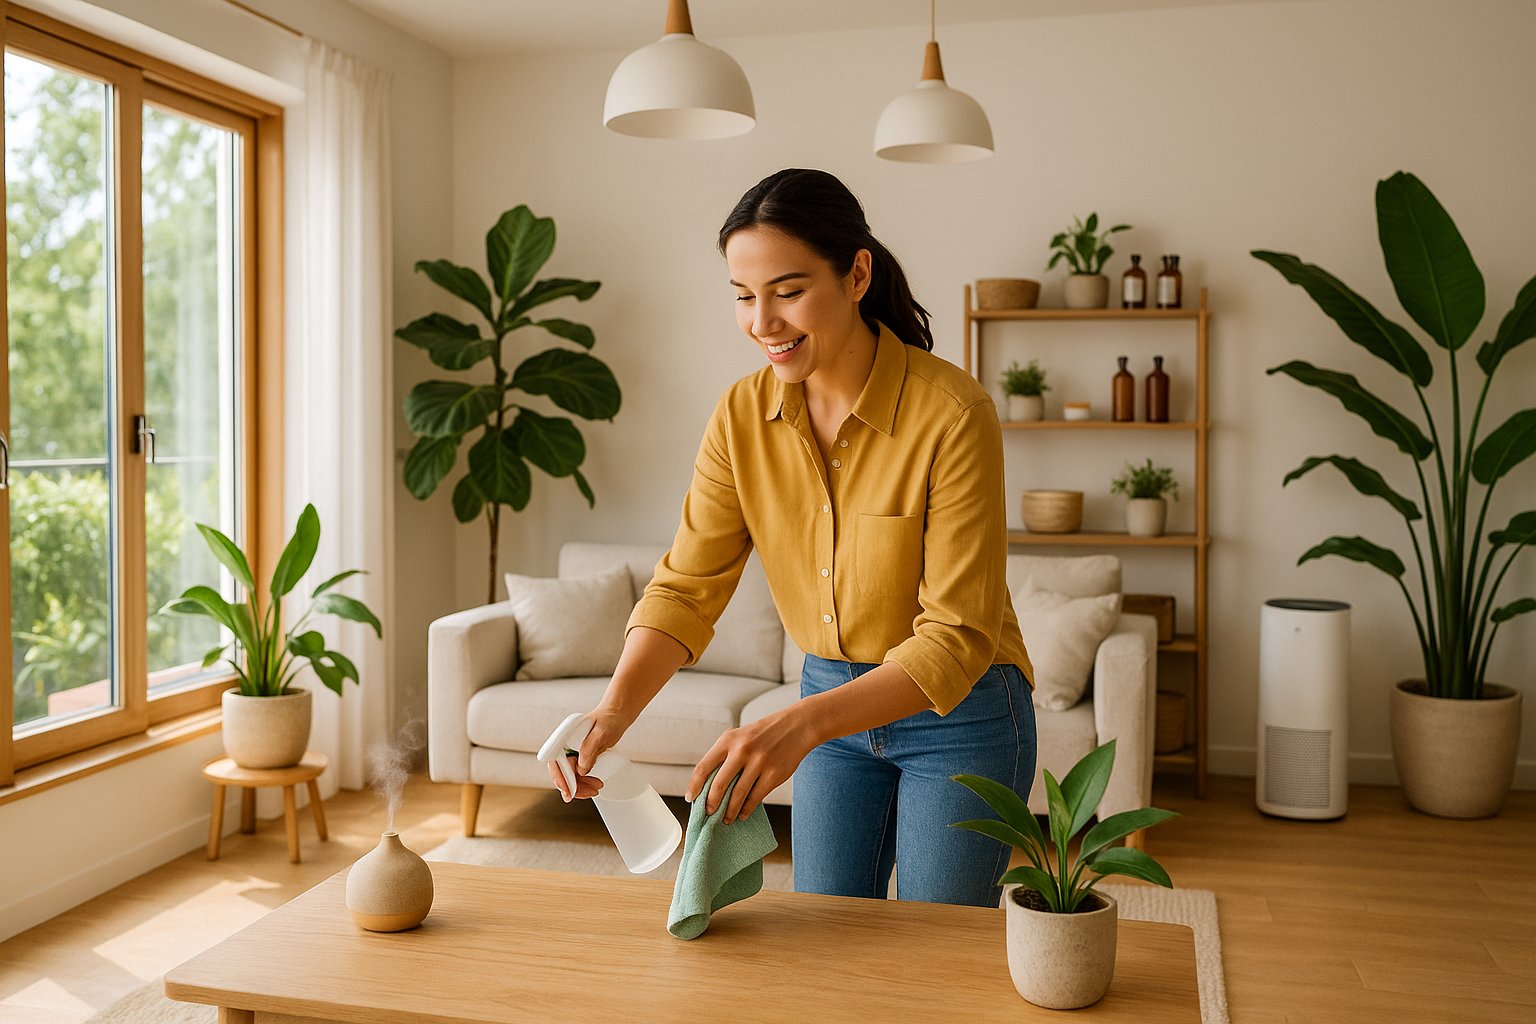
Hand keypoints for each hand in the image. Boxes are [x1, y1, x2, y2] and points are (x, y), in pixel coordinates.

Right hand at [546, 706, 629, 801]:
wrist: (616, 716)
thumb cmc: (609, 720)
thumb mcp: (601, 733)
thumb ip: (589, 749)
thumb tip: (581, 770)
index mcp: (563, 736)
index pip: (554, 761)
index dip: (559, 777)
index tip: (567, 791)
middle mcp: (563, 745)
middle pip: (561, 771)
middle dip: (573, 786)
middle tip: (590, 792)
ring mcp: (570, 751)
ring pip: (569, 775)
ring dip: (580, 786)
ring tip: (596, 789)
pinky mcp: (577, 756)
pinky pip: (575, 773)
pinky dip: (583, 782)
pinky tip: (592, 785)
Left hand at [685, 707, 819, 823]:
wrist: (796, 727)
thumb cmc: (763, 734)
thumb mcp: (739, 736)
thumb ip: (724, 756)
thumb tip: (709, 786)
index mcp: (728, 740)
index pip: (703, 767)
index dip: (694, 786)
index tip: (690, 798)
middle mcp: (742, 750)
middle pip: (719, 785)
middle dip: (711, 804)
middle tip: (709, 813)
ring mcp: (759, 763)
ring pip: (738, 796)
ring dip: (729, 811)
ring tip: (726, 819)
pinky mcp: (773, 774)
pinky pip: (755, 798)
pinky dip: (747, 809)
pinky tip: (743, 813)